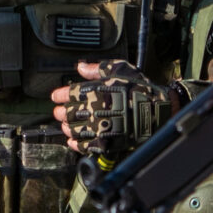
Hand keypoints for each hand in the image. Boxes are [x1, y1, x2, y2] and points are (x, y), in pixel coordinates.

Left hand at [52, 59, 179, 154]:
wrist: (156, 110)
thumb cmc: (140, 88)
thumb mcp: (120, 69)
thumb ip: (98, 68)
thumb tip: (81, 67)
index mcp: (94, 90)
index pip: (69, 93)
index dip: (60, 95)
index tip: (56, 97)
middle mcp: (93, 109)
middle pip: (68, 113)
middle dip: (61, 113)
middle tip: (59, 113)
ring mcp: (99, 127)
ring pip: (74, 130)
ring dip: (67, 128)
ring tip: (67, 126)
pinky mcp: (105, 142)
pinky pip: (85, 146)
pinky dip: (76, 144)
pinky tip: (73, 141)